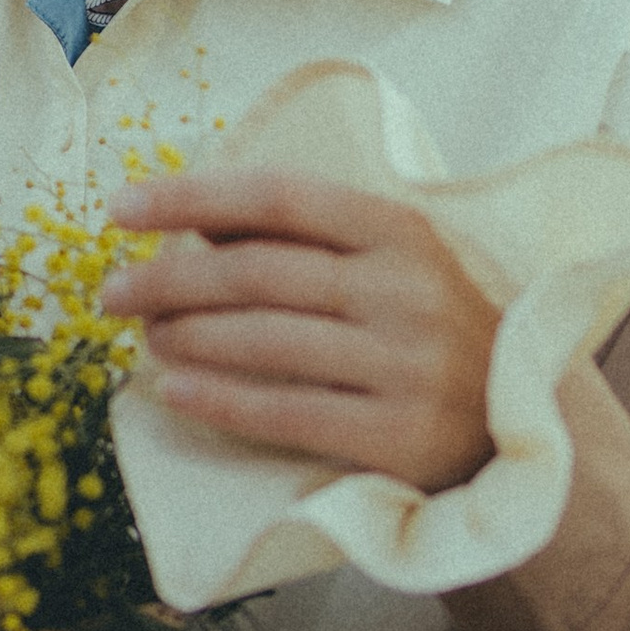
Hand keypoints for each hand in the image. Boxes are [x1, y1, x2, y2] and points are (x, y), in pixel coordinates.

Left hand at [103, 167, 498, 493]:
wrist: (518, 425)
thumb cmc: (431, 331)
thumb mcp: (391, 264)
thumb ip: (304, 237)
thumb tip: (198, 221)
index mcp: (401, 231)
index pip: (279, 196)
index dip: (191, 195)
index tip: (120, 206)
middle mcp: (406, 291)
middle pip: (259, 272)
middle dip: (169, 279)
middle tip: (111, 291)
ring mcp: (406, 365)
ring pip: (266, 341)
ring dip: (186, 336)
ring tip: (142, 336)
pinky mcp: (398, 435)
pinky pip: (287, 413)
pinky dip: (220, 400)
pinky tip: (173, 390)